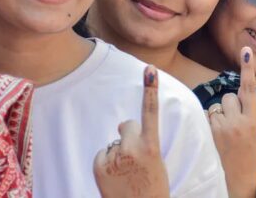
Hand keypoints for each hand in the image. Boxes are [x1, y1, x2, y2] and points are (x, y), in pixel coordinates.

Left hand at [93, 65, 169, 197]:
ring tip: (126, 175)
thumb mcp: (155, 162)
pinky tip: (115, 178)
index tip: (150, 69)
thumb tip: (122, 125)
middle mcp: (132, 148)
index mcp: (151, 146)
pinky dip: (107, 164)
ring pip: (114, 143)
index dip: (150, 89)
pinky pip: (102, 154)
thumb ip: (143, 141)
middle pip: (127, 125)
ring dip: (118, 154)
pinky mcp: (100, 165)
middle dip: (129, 135)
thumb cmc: (151, 188)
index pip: (150, 112)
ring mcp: (115, 157)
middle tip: (136, 159)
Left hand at [208, 47, 255, 197]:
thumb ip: (249, 114)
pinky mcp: (208, 134)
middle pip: (228, 97)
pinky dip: (209, 122)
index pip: (249, 90)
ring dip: (219, 114)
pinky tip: (214, 136)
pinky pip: (206, 117)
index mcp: (253, 121)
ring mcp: (221, 129)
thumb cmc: (250, 155)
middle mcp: (237, 122)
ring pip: (216, 107)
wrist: (239, 179)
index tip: (245, 51)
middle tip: (233, 123)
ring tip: (224, 133)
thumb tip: (239, 96)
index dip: (247, 69)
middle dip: (229, 105)